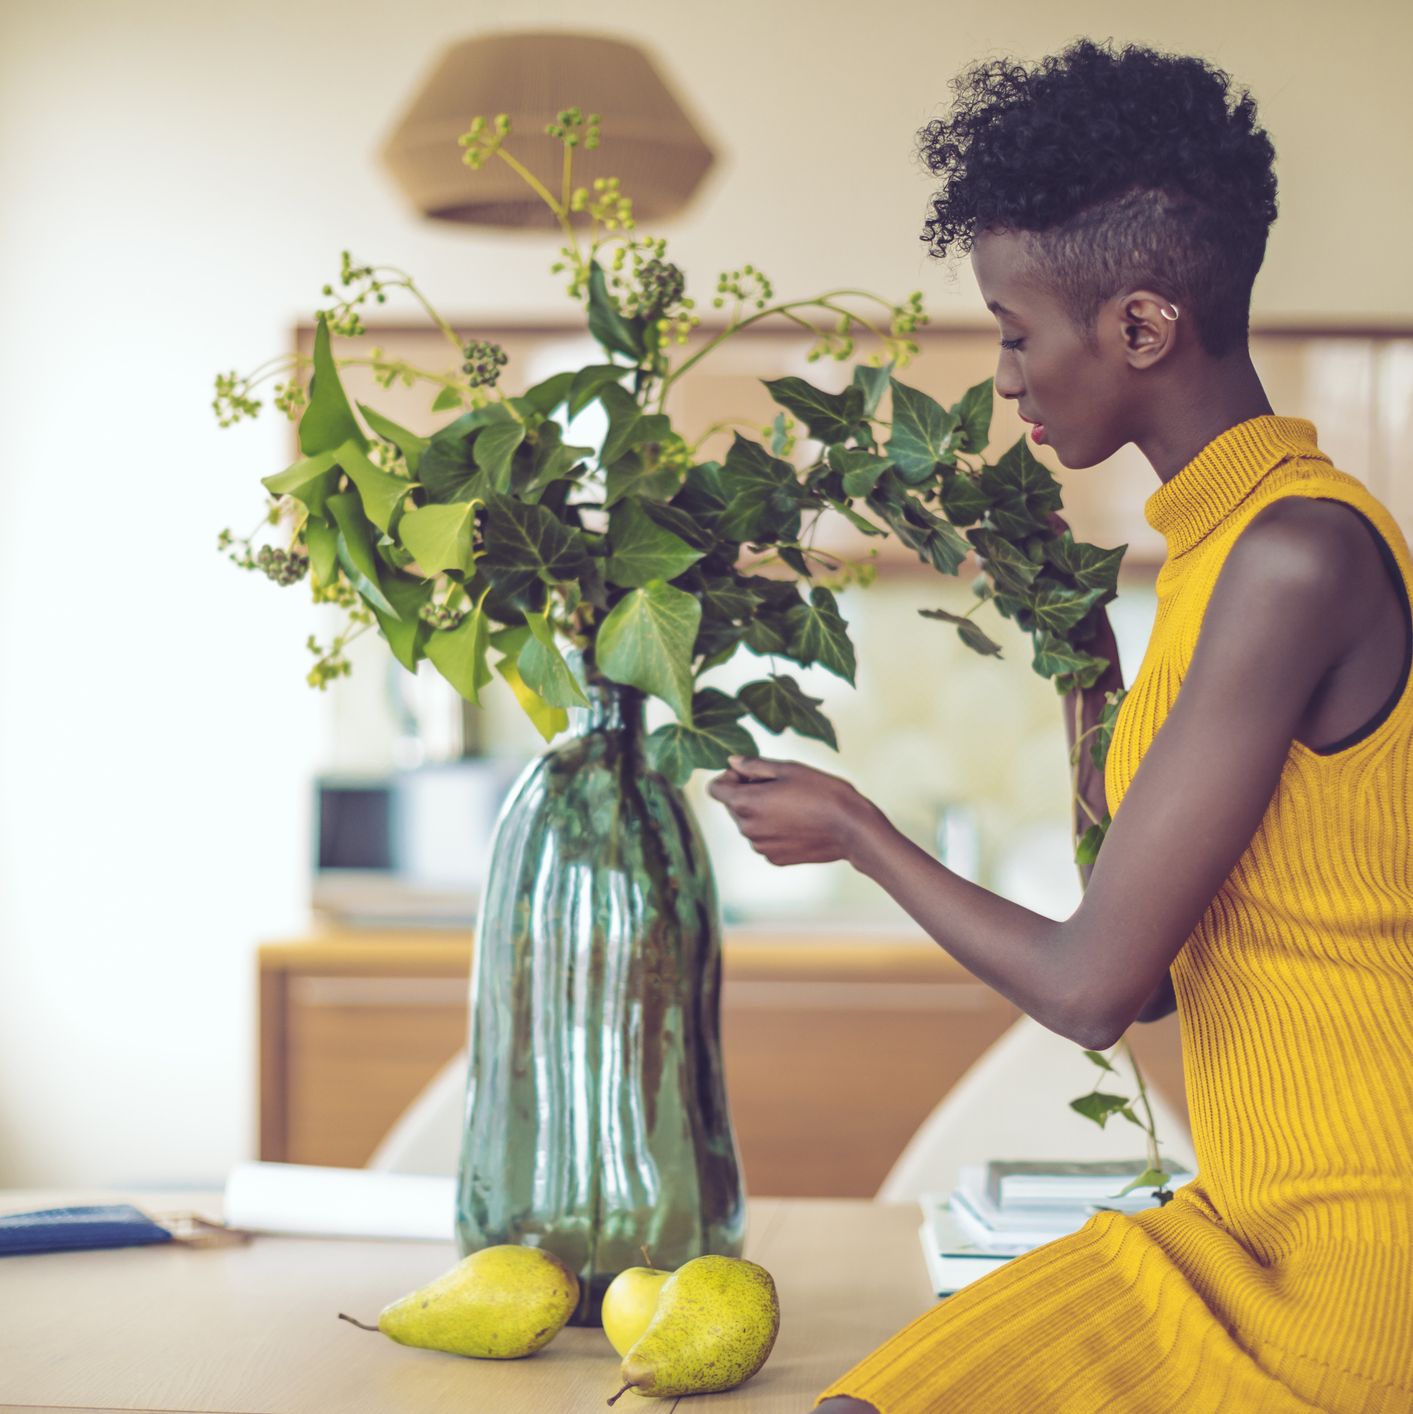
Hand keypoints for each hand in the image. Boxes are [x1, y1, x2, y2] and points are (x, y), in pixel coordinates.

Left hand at [706, 755, 882, 866]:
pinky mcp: (775, 859)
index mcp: (744, 804)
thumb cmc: (822, 792)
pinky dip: (774, 829)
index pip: (714, 789)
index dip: (729, 777)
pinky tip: (799, 823)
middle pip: (732, 805)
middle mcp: (746, 829)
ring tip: (794, 805)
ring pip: (749, 823)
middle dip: (747, 793)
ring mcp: (760, 847)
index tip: (752, 773)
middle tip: (780, 786)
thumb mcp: (787, 769)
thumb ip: (753, 765)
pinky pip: (764, 839)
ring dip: (761, 812)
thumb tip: (732, 762)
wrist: (851, 828)